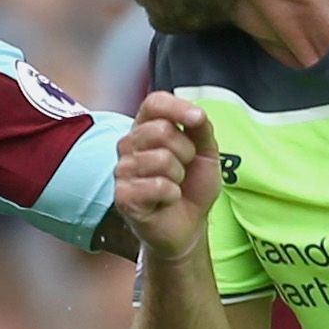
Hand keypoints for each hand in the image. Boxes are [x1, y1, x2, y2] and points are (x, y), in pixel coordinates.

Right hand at [116, 92, 220, 256]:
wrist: (188, 226)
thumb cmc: (192, 187)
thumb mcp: (206, 152)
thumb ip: (201, 128)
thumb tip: (196, 113)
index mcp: (147, 128)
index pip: (154, 103)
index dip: (177, 107)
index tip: (197, 120)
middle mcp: (129, 145)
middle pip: (161, 129)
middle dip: (186, 151)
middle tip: (183, 168)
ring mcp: (122, 170)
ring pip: (161, 158)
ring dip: (178, 176)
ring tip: (174, 185)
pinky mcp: (122, 195)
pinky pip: (156, 185)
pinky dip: (171, 194)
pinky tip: (166, 200)